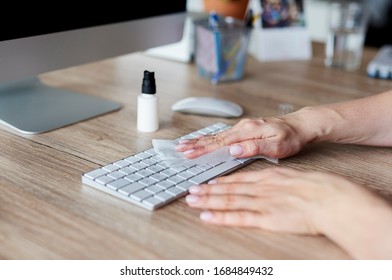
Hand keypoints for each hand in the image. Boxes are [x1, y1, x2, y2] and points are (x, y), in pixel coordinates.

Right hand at [176, 117, 307, 159]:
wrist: (300, 125)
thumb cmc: (291, 137)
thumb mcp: (277, 146)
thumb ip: (255, 148)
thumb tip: (233, 150)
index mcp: (248, 131)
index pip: (220, 142)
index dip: (202, 149)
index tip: (189, 153)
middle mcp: (242, 127)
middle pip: (214, 137)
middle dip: (195, 144)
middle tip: (179, 148)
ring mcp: (242, 127)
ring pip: (216, 135)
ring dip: (199, 140)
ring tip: (185, 144)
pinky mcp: (244, 129)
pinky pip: (223, 134)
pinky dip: (210, 137)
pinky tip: (203, 139)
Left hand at [185, 167, 391, 257]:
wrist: (332, 198)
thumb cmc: (320, 188)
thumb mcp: (296, 177)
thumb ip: (280, 181)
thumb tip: (275, 183)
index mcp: (269, 177)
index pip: (239, 179)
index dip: (221, 181)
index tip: (208, 182)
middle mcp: (261, 188)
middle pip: (229, 189)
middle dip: (207, 190)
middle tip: (191, 191)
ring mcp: (262, 202)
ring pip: (228, 200)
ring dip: (208, 201)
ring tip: (192, 201)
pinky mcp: (266, 218)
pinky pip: (238, 218)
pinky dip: (220, 217)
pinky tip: (207, 217)